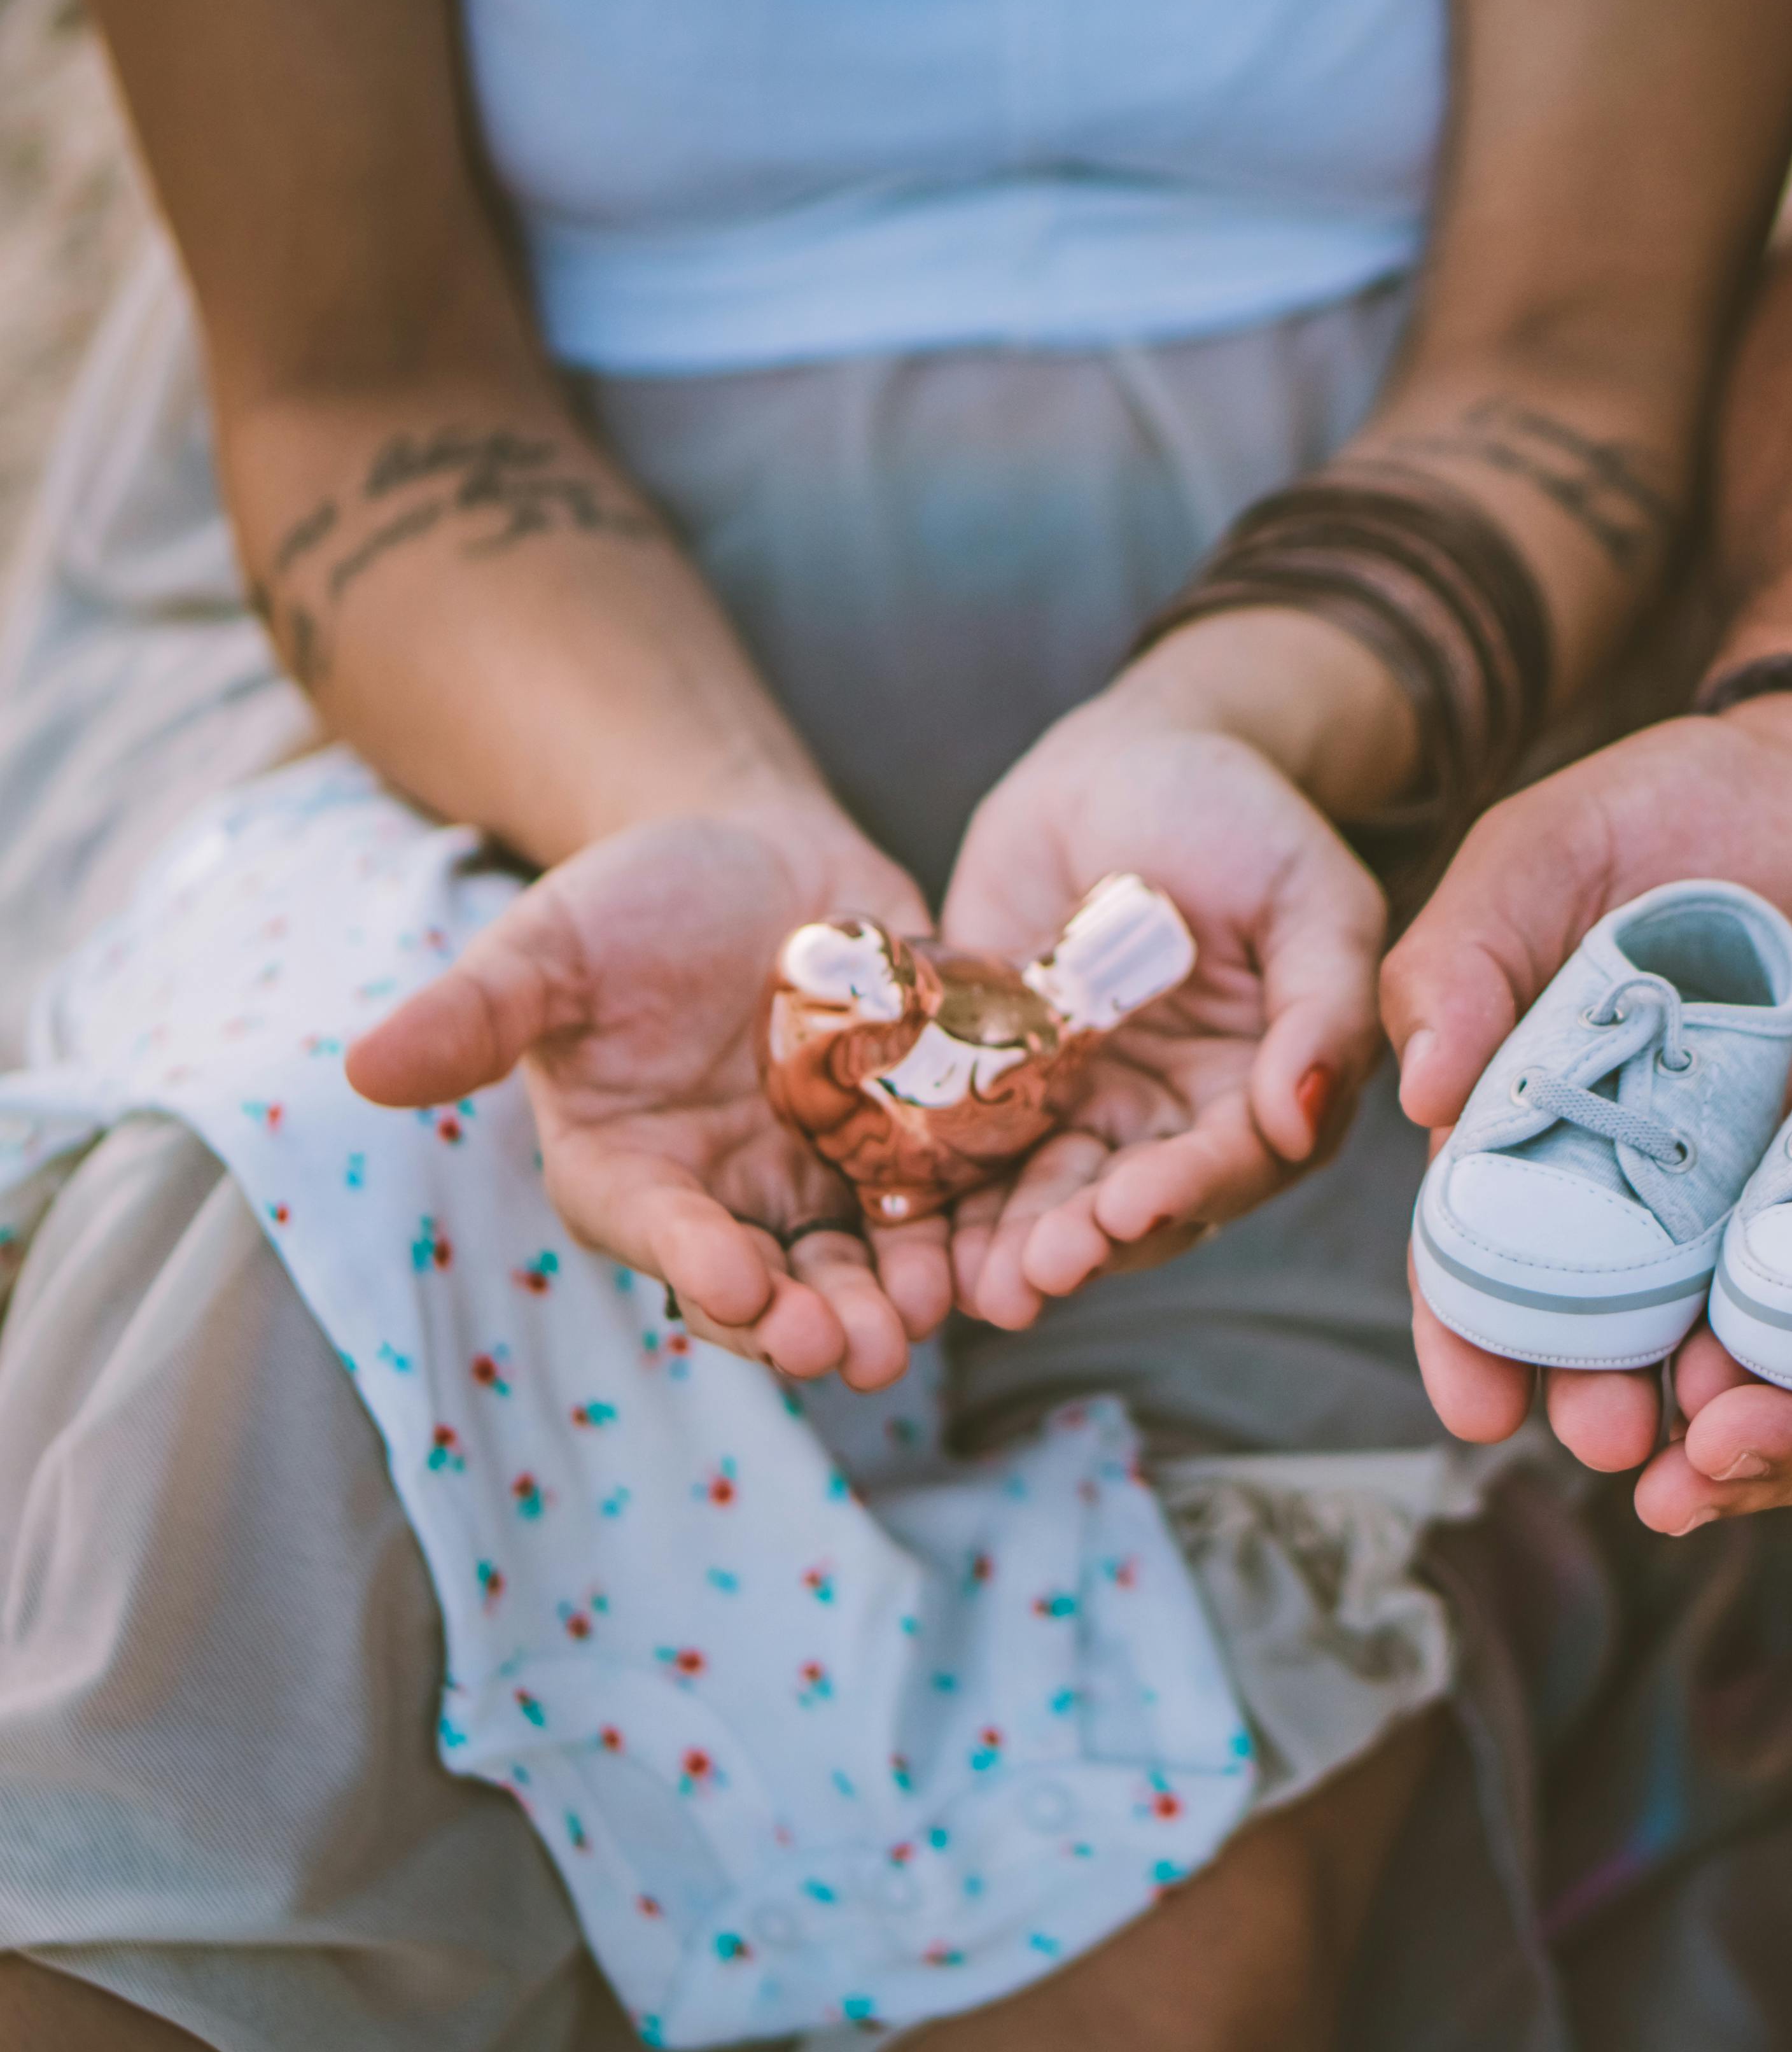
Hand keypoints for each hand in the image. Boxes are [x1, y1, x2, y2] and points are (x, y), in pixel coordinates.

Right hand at [346, 797, 949, 1388]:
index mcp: (633, 1175)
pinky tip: (1010, 1245)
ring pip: (867, 1264)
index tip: (735, 1284)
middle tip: (855, 1350)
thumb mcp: (549, 946)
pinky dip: (976, 1229)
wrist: (756, 858)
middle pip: (774, 1284)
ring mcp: (830, 1179)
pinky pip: (951, 1203)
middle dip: (811, 1319)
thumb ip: (477, 1013)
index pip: (662, 1237)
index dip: (697, 1265)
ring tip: (930, 1316)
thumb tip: (365, 1065)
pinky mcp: (917, 1144)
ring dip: (899, 1297)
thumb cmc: (631, 905)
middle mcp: (733, 1200)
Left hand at [933, 693, 1386, 1326]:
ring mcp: (1089, 1106)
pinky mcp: (1004, 1086)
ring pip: (1054, 1198)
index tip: (1133, 1207)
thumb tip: (1303, 1116)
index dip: (1187, 1190)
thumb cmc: (1235, 815)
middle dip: (1088, 1241)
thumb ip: (1322, 1004)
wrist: (1122, 763)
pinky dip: (950, 1200)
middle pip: (1138, 1205)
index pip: (1236, 1161)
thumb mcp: (1307, 893)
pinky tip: (916, 1235)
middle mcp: (1180, 1118)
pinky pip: (976, 1153)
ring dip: (1016, 1246)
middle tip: (1037, 1271)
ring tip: (976, 1283)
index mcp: (1269, 1086)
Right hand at [1381, 691, 1791, 1470]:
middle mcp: (1632, 1175)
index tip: (1477, 1404)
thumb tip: (1420, 1090)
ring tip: (1717, 1437)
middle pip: (1598, 1314)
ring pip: (1717, 1322)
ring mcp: (1748, 1188)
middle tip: (1606, 1438)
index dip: (1470, 1331)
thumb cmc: (1673, 807)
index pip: (1482, 1245)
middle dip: (1592, 1389)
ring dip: (1711, 1394)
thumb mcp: (1547, 851)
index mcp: (1530, 1114)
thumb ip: (1468, 957)